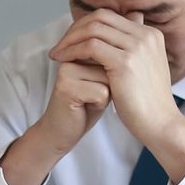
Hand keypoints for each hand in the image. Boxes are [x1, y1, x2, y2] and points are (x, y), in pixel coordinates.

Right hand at [0, 57, 109, 184]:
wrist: (60, 132)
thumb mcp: (100, 81)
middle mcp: (69, 58)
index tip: (93, 87)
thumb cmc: (83, 108)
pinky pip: (102, 93)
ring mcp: (66, 72)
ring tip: (87, 101)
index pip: (110, 56)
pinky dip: (99, 105)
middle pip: (110, 66)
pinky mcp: (67, 87)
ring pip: (108, 79)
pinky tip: (84, 108)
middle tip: (90, 96)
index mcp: (77, 52)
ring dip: (104, 95)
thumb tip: (124, 56)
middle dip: (109, 85)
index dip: (111, 77)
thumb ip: (108, 65)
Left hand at [50, 12, 184, 180]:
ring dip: (70, 39)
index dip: (86, 25)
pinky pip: (90, 46)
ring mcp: (137, 47)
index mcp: (150, 34)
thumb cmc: (148, 102)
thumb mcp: (142, 69)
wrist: (161, 124)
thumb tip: (113, 42)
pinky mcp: (125, 62)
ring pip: (93, 29)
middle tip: (60, 44)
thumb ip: (131, 51)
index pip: (110, 16)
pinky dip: (72, 51)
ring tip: (57, 53)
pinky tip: (62, 61)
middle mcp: (146, 35)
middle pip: (100, 17)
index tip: (71, 40)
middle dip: (75, 28)